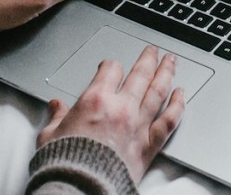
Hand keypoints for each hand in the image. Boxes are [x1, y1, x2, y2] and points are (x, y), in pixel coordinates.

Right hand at [37, 47, 185, 181]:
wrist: (80, 189)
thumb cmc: (65, 165)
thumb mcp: (50, 136)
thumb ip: (56, 118)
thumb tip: (55, 107)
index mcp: (95, 101)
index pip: (110, 70)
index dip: (111, 65)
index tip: (111, 66)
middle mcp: (120, 108)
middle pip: (140, 74)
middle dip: (148, 59)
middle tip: (153, 50)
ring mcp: (138, 125)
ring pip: (158, 90)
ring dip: (166, 72)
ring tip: (171, 61)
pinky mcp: (149, 144)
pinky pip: (169, 120)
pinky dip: (178, 105)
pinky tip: (181, 94)